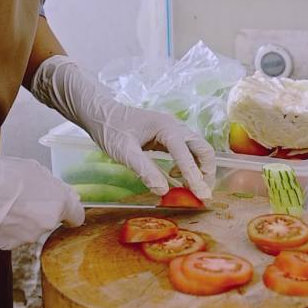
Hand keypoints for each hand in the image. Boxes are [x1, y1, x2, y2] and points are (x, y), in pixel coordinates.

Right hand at [0, 140, 83, 248]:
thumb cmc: (2, 174)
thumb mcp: (35, 170)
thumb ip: (53, 186)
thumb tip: (65, 194)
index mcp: (57, 203)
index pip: (77, 216)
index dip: (72, 212)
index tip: (68, 210)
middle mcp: (45, 224)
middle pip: (51, 219)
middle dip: (43, 210)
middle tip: (26, 195)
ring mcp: (26, 238)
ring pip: (31, 228)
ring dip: (25, 218)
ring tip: (6, 201)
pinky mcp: (7, 245)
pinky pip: (14, 234)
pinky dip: (9, 226)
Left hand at [31, 56, 215, 200]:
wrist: (101, 112)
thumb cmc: (111, 129)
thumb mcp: (123, 151)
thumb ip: (144, 170)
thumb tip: (163, 191)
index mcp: (166, 127)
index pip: (187, 154)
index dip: (195, 176)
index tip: (202, 195)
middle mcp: (174, 126)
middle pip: (202, 148)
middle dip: (206, 171)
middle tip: (201, 193)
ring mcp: (172, 129)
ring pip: (197, 148)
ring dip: (199, 168)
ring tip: (189, 187)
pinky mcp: (168, 135)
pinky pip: (187, 150)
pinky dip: (188, 164)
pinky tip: (174, 174)